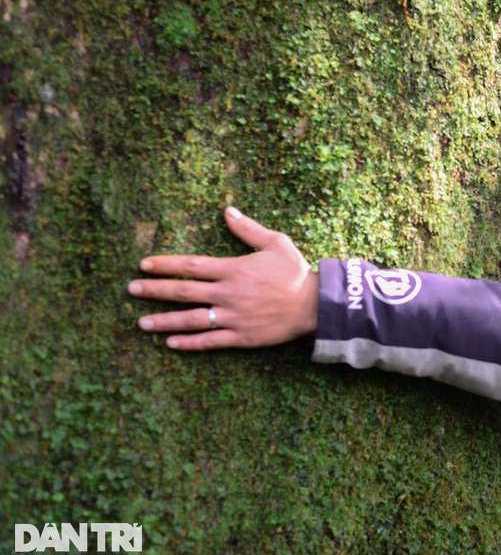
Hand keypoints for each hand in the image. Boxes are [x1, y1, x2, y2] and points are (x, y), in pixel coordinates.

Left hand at [128, 207, 317, 350]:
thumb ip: (248, 229)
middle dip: (154, 290)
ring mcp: (233, 317)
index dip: (165, 264)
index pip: (191, 265)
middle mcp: (228, 293)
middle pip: (183, 291)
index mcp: (233, 269)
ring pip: (191, 319)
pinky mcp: (242, 337)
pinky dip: (189, 343)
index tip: (144, 264)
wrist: (315, 306)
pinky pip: (210, 341)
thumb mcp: (276, 243)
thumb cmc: (295, 272)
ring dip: (164, 321)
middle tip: (131, 289)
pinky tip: (170, 343)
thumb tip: (228, 211)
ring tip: (141, 322)